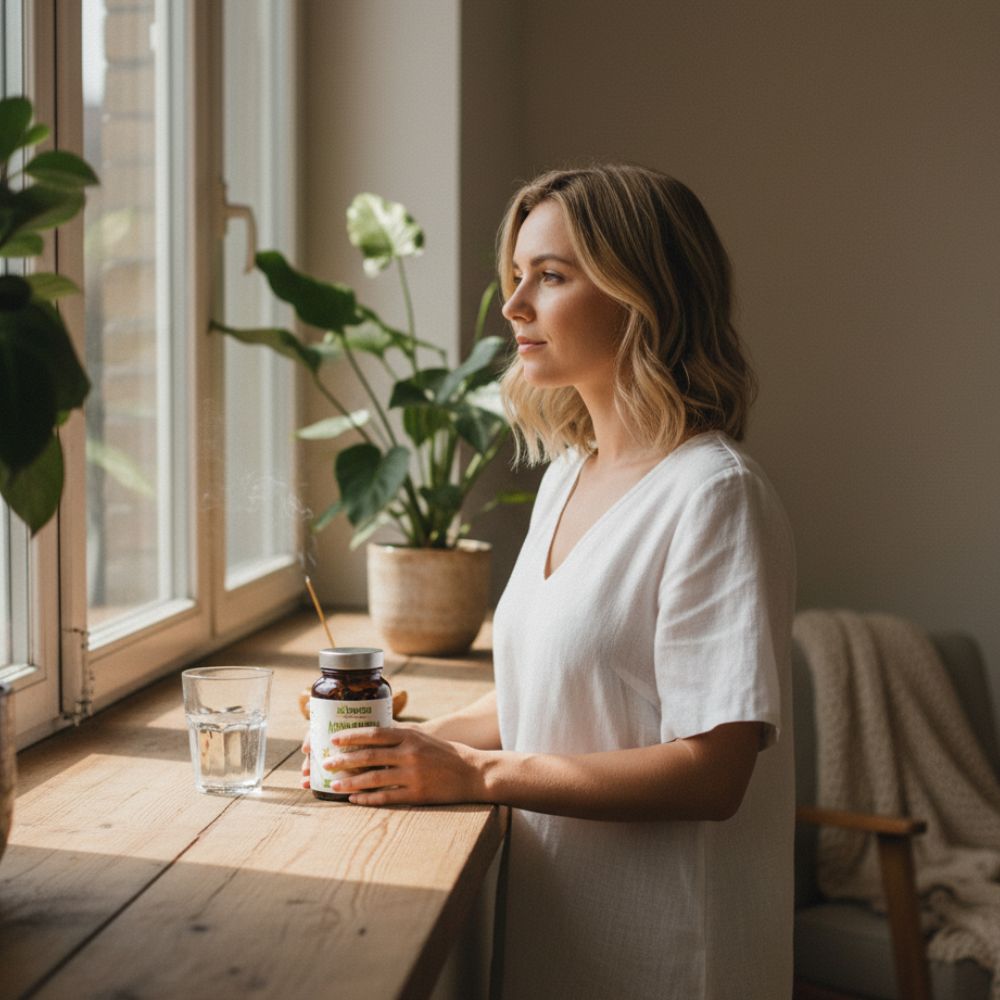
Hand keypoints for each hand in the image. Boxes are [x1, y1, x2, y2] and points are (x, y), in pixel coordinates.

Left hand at [307, 726, 487, 806]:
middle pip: (369, 756)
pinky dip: (368, 799)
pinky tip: (354, 800)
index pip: (374, 734)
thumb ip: (399, 738)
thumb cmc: (445, 754)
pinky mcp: (417, 794)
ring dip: (351, 782)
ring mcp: (413, 774)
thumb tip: (370, 738)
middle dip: (344, 760)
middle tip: (326, 764)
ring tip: (334, 785)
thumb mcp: (423, 739)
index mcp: (410, 736)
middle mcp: (409, 753)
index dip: (352, 737)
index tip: (334, 739)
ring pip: (374, 778)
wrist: (473, 772)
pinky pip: (386, 797)